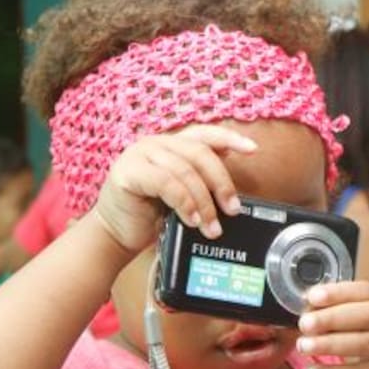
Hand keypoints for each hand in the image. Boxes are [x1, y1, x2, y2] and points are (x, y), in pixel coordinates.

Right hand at [93, 125, 255, 252]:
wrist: (116, 234)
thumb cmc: (151, 214)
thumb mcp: (183, 195)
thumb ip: (201, 182)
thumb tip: (232, 189)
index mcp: (171, 144)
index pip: (204, 134)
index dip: (230, 138)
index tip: (253, 149)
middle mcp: (155, 143)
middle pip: (200, 154)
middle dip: (221, 183)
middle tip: (233, 209)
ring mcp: (139, 154)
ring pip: (185, 172)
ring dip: (203, 202)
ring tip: (211, 226)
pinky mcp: (127, 172)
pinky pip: (166, 183)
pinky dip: (184, 203)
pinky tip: (190, 220)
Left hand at [297, 281, 368, 368]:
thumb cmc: (368, 335)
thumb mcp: (359, 316)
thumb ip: (336, 308)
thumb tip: (307, 305)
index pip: (365, 290)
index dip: (338, 293)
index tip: (312, 297)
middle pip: (367, 316)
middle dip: (332, 318)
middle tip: (305, 323)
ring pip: (364, 345)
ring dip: (329, 345)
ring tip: (303, 346)